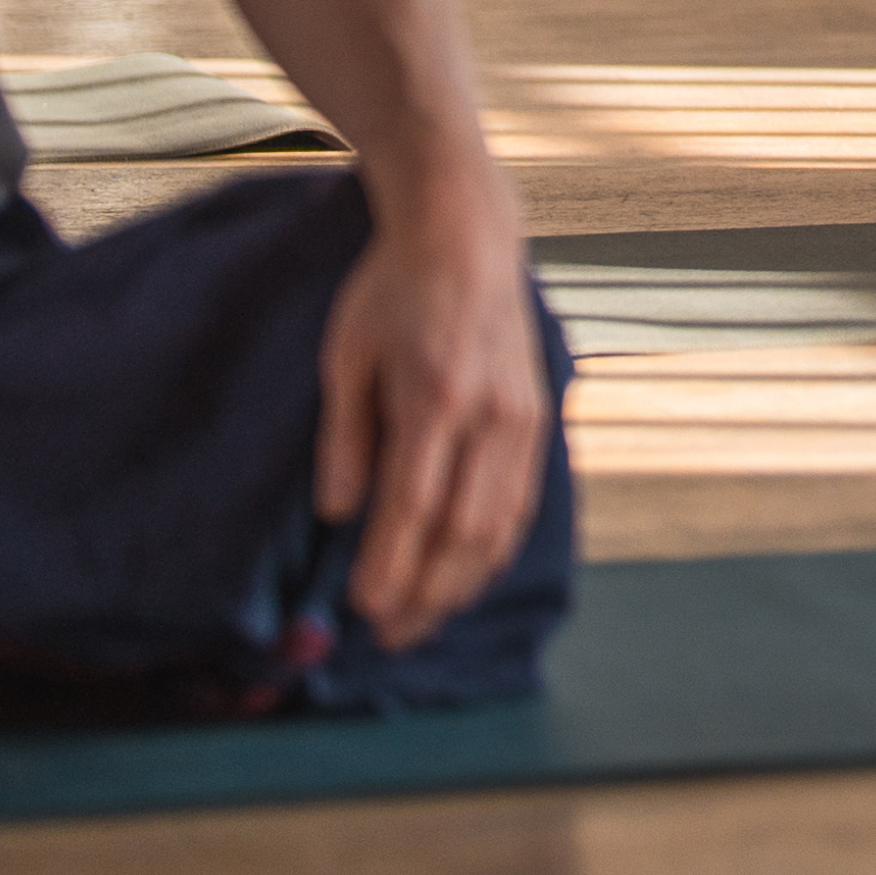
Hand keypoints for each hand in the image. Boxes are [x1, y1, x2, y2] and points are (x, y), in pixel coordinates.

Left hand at [312, 175, 552, 645]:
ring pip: (500, 526)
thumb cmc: (392, 290)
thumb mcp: (346, 355)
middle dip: (426, 592)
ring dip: (462, 583)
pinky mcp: (537, 420)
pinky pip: (520, 503)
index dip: (390, 563)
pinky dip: (493, 550)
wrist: (469, 238)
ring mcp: (523, 420)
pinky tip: (466, 576)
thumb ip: (345, 437)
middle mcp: (491, 416)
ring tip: (423, 619)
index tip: (362, 608)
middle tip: (388, 636)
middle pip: (464, 530)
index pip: (413, 503)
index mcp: (437, 396)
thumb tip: (337, 513)